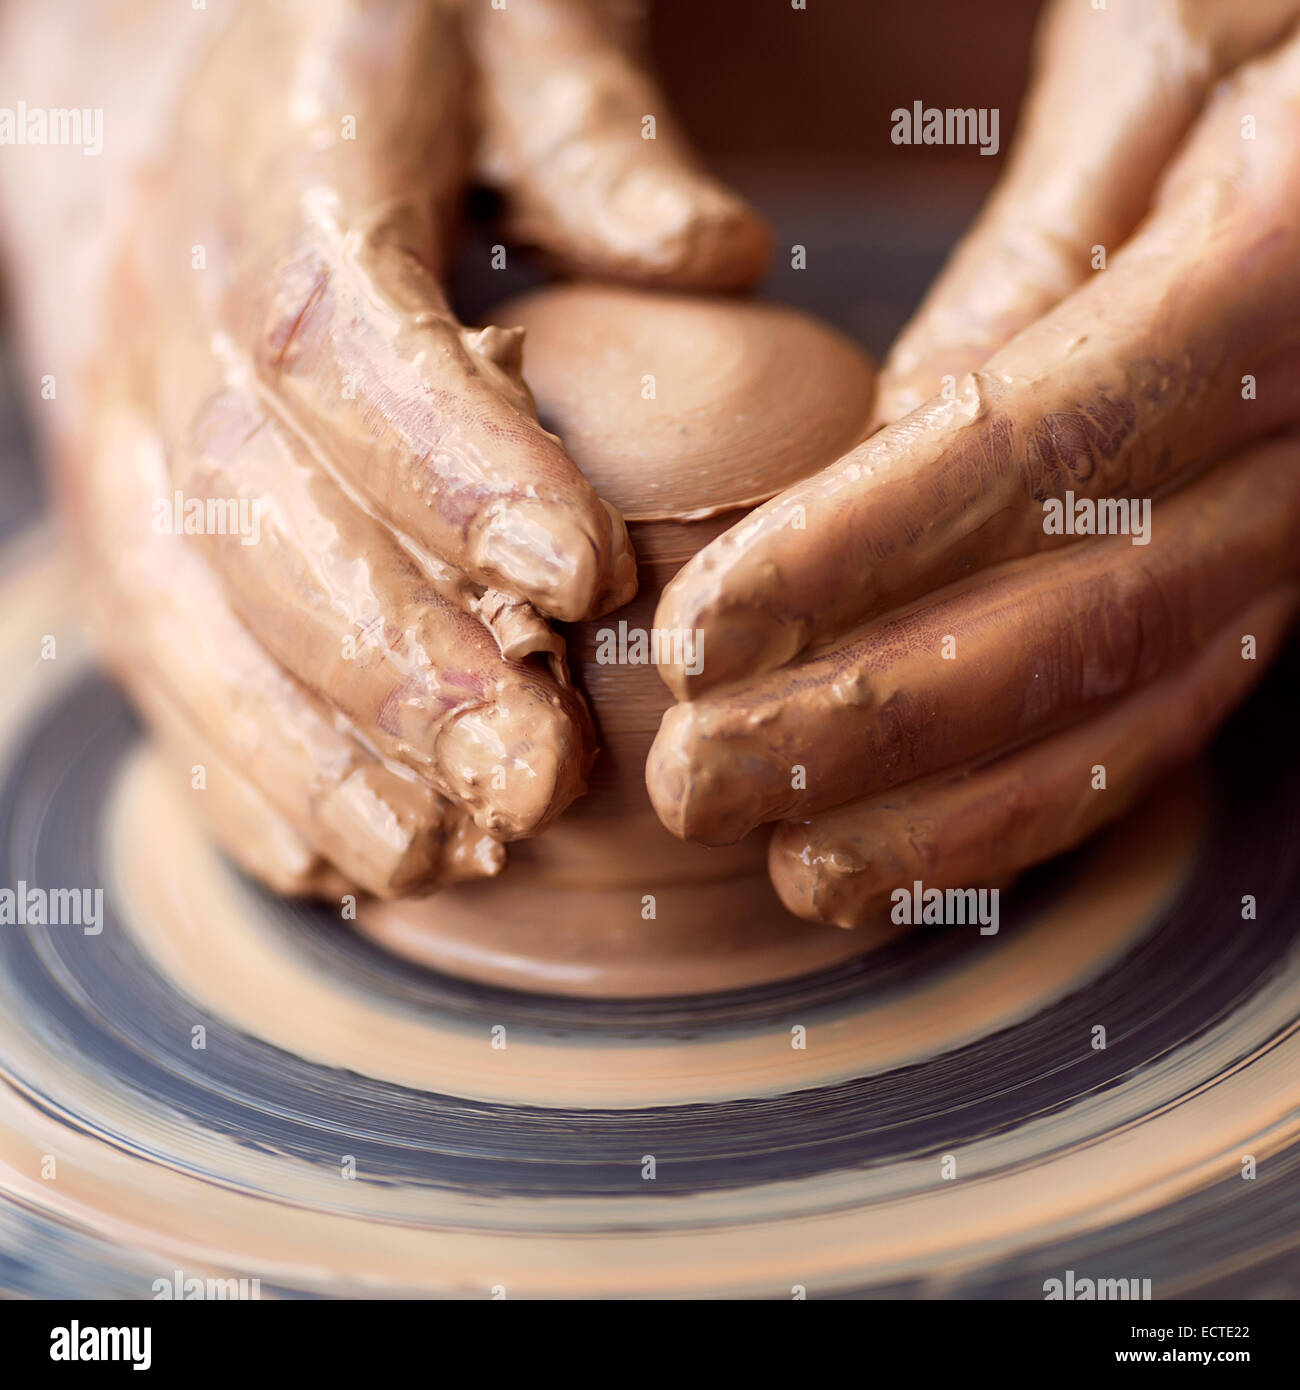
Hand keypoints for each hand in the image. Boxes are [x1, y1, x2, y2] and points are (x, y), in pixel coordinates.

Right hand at [0, 0, 767, 897]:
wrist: (175, 69)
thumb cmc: (380, 49)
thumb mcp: (503, 28)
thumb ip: (594, 134)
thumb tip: (716, 261)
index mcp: (281, 167)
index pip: (347, 337)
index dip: (451, 467)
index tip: (577, 585)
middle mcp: (166, 303)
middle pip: (261, 510)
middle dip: (397, 665)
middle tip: (531, 782)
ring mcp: (118, 417)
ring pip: (187, 608)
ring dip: (307, 752)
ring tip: (430, 855)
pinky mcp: (120, 506)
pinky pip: (155, 645)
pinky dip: (233, 765)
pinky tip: (324, 858)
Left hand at [647, 0, 1299, 924]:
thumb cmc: (1295, 25)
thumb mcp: (1167, 57)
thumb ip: (1039, 249)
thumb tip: (899, 425)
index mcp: (1274, 274)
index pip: (1028, 450)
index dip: (851, 560)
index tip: (699, 640)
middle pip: (1073, 623)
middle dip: (869, 728)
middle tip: (699, 783)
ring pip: (1130, 710)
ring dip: (949, 813)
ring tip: (791, 871)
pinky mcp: (1282, 576)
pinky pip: (1172, 713)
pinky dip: (1042, 802)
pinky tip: (918, 850)